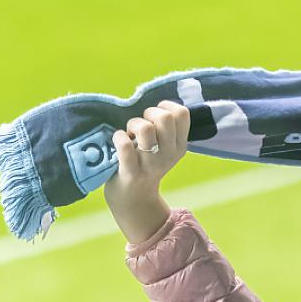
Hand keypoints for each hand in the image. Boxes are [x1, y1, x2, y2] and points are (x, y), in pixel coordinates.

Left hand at [104, 100, 190, 243]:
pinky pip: (125, 145)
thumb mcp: (164, 149)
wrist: (133, 197)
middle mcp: (169, 155)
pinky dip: (118, 137)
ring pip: (145, 128)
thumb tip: (154, 104)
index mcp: (180, 146)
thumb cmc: (144, 163)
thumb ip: (165, 129)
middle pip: (165, 117)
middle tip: (140, 125)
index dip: (165, 106)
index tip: (155, 116)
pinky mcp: (131, 172)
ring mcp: (151, 164)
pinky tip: (118, 140)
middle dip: (148, 113)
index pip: (182, 113)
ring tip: (129, 133)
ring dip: (132, 124)